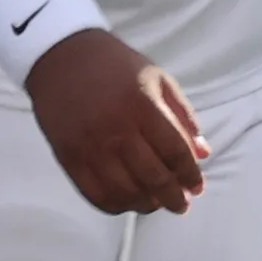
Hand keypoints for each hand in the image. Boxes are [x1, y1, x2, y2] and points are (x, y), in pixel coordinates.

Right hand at [24, 32, 207, 216]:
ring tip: (154, 204)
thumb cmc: (115, 65)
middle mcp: (117, 131)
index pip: (175, 153)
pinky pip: (94, 193)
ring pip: (124, 191)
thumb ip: (183, 117)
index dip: (190, 175)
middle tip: (180, 204)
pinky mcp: (68, 157)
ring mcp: (90, 147)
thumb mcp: (159, 79)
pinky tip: (125, 202)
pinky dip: (114, 205)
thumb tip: (201, 154)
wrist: (60, 56)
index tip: (197, 187)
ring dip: (145, 204)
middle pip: (153, 177)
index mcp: (144, 107)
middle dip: (173, 197)